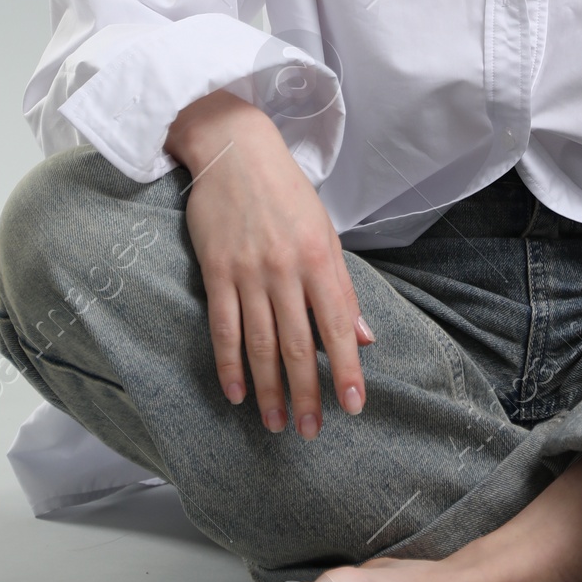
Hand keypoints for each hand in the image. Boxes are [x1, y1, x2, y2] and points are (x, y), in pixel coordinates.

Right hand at [169, 90, 372, 436]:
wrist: (236, 150)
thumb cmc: (287, 192)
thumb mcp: (326, 234)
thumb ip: (343, 289)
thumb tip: (364, 338)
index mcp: (319, 259)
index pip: (338, 327)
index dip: (347, 370)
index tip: (354, 406)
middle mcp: (286, 270)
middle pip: (298, 345)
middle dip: (307, 393)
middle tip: (310, 430)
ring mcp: (248, 272)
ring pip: (260, 344)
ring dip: (270, 389)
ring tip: (276, 424)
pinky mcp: (216, 271)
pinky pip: (223, 328)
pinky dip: (229, 365)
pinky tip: (237, 393)